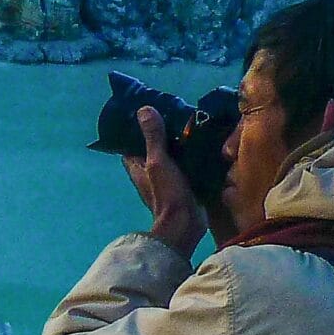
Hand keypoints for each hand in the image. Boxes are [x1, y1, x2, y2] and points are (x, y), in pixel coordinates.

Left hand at [122, 108, 207, 257]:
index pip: (130, 144)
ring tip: (191, 123)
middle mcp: (149, 173)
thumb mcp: (158, 162)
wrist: (185, 224)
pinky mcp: (183, 185)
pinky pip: (185, 165)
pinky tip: (202, 143)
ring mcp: (166, 180)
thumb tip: (143, 110)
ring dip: (178, 143)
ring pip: (170, 156)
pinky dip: (190, 155)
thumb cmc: (166, 193)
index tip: (147, 112)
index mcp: (137, 168)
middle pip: (152, 148)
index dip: (136, 129)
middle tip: (175, 113)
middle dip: (162, 133)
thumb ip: (152, 138)